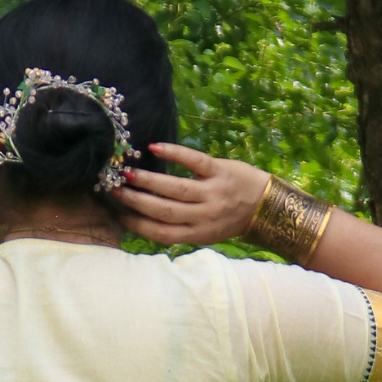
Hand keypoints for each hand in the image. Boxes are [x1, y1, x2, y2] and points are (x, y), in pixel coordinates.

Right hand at [114, 144, 269, 246]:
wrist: (267, 206)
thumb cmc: (231, 219)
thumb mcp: (206, 232)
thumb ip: (181, 227)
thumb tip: (143, 218)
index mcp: (198, 233)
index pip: (161, 233)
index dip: (136, 225)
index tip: (117, 215)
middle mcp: (204, 216)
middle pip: (163, 210)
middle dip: (135, 201)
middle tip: (114, 190)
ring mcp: (213, 193)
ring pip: (174, 188)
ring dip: (147, 180)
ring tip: (127, 173)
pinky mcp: (220, 171)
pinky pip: (194, 161)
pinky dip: (173, 153)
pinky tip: (154, 148)